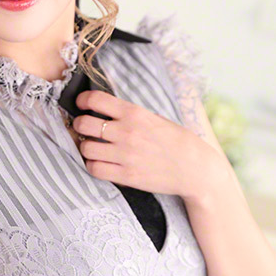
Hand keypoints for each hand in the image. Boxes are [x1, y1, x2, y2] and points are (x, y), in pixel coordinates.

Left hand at [73, 89, 218, 199]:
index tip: (81, 104)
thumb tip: (102, 110)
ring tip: (93, 147)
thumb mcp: (153, 118)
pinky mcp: (126, 176)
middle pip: (84, 124)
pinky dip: (93, 165)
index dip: (82, 101)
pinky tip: (100, 163)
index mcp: (134, 113)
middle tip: (84, 128)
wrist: (195, 168)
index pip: (95, 99)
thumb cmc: (176, 141)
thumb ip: (128, 114)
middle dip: (79, 125)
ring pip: (85, 149)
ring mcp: (125, 155)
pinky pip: (95, 169)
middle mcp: (127, 132)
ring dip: (85, 147)